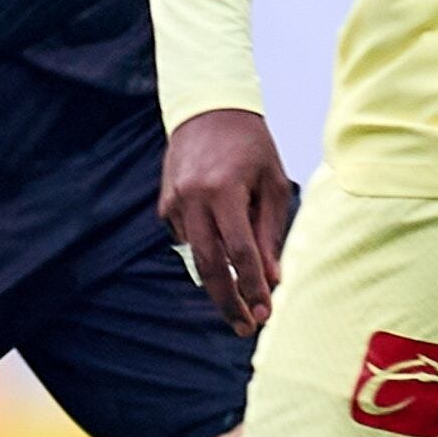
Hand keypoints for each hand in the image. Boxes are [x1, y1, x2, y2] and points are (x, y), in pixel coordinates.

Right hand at [162, 106, 295, 332]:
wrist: (208, 109)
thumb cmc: (250, 145)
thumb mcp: (271, 183)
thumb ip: (270, 232)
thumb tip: (272, 279)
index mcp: (224, 191)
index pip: (241, 253)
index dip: (253, 287)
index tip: (265, 313)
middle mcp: (193, 199)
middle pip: (210, 266)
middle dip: (228, 302)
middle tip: (246, 327)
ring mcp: (174, 203)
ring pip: (197, 256)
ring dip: (219, 281)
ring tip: (240, 301)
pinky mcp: (165, 205)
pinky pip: (188, 239)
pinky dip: (207, 249)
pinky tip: (222, 242)